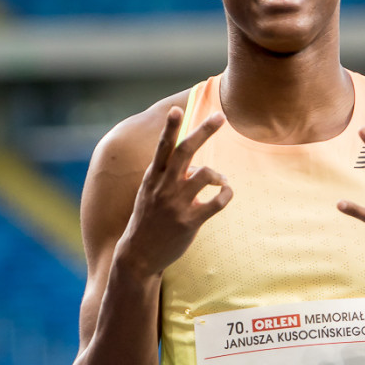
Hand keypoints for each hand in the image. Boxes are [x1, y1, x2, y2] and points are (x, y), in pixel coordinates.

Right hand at [119, 107, 232, 276]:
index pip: (163, 147)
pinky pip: (217, 201)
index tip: (177, 109)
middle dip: (204, 131)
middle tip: (221, 116)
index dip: (170, 127)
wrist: (138, 255)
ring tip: (221, 181)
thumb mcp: (149, 193)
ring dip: (218, 175)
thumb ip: (167, 177)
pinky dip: (226, 194)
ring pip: (206, 174)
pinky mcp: (189, 221)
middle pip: (186, 151)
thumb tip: (191, 164)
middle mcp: (164, 187)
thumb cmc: (148, 220)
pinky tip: (225, 194)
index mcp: (153, 178)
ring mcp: (176, 204)